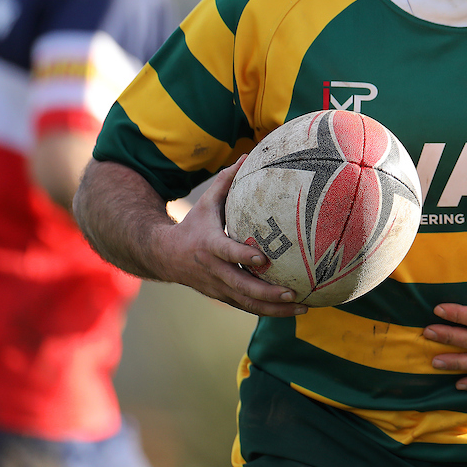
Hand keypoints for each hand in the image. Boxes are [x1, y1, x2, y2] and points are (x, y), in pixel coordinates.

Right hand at [156, 157, 306, 317]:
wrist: (164, 256)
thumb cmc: (192, 225)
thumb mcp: (205, 202)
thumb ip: (225, 181)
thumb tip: (247, 155)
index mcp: (209, 246)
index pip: (227, 253)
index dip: (243, 257)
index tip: (263, 258)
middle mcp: (214, 270)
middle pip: (242, 287)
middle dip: (268, 293)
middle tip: (293, 293)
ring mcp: (218, 288)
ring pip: (247, 304)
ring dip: (274, 309)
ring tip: (303, 309)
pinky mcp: (223, 297)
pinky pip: (247, 307)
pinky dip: (269, 311)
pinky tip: (292, 311)